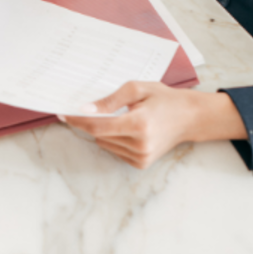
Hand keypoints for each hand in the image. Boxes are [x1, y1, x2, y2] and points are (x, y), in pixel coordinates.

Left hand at [62, 82, 246, 168]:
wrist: (189, 117)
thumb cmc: (164, 99)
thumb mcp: (137, 89)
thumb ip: (110, 100)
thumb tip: (85, 109)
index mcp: (139, 124)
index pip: (98, 126)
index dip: (78, 120)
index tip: (62, 113)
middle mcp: (140, 145)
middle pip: (99, 136)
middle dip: (91, 122)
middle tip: (90, 107)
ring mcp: (142, 157)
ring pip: (104, 143)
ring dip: (105, 131)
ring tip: (124, 117)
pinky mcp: (142, 163)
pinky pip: (114, 150)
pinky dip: (114, 139)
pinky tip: (129, 129)